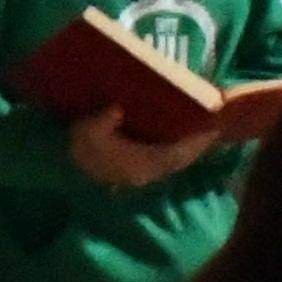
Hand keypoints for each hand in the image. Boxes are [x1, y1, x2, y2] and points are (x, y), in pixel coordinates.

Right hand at [70, 106, 211, 187]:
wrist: (65, 170)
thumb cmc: (78, 150)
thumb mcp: (86, 132)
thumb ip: (102, 121)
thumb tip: (117, 109)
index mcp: (142, 163)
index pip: (179, 154)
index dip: (199, 142)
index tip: (217, 128)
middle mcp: (147, 171)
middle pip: (181, 159)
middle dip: (198, 145)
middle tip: (213, 127)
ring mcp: (141, 173)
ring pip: (173, 161)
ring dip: (187, 149)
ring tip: (198, 131)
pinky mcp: (135, 170)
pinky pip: (163, 160)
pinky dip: (174, 150)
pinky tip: (173, 138)